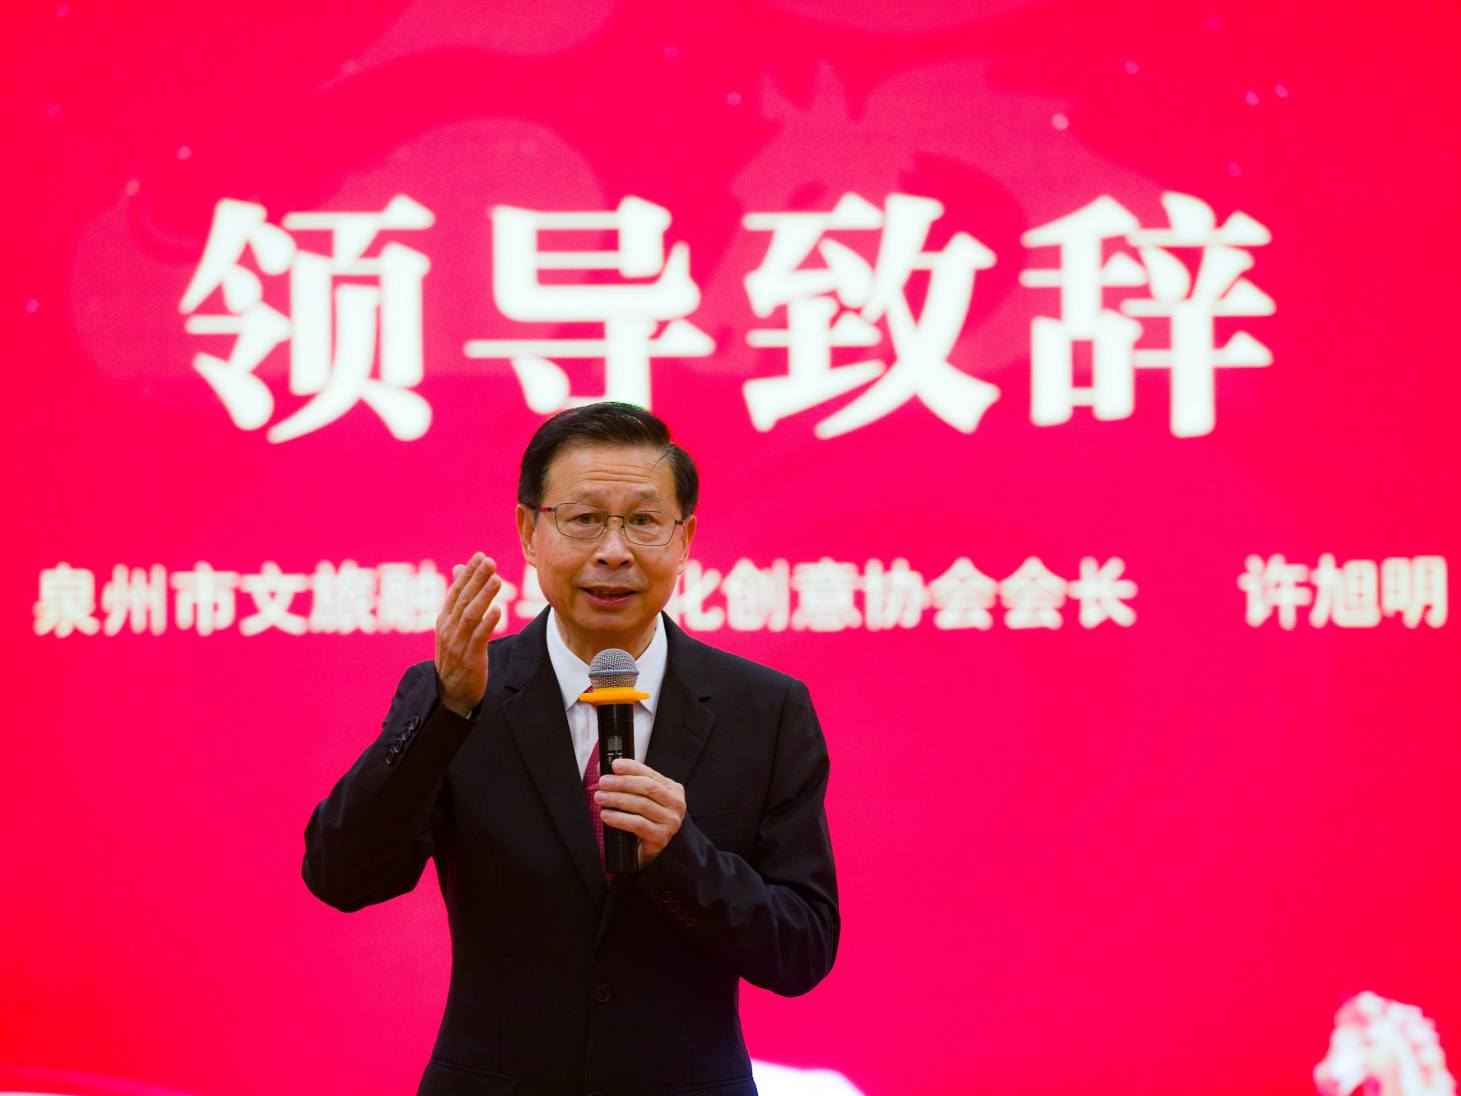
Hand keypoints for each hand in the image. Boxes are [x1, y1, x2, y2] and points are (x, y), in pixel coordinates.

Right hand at [434, 553, 503, 716]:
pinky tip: (497, 610)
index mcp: (444, 619)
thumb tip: (458, 568)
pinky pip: (478, 638)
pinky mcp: (469, 658)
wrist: (451, 692)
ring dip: (483, 597)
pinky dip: (487, 623)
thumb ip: (457, 598)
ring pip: (470, 616)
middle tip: (489, 561)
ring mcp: (457, 643)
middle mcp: (448, 629)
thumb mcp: (453, 625)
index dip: (468, 574)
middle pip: (463, 600)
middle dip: (476, 579)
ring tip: (496, 580)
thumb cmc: (456, 654)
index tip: (480, 556)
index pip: (456, 591)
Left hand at [595, 758, 685, 868]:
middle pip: (647, 788)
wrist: (652, 849)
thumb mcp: (641, 798)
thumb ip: (627, 782)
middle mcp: (676, 804)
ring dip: (617, 799)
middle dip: (622, 783)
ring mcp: (670, 821)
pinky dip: (620, 819)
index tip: (615, 765)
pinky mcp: (661, 837)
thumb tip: (603, 768)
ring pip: (642, 805)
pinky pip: (638, 824)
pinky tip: (606, 815)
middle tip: (603, 782)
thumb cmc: (645, 819)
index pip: (650, 774)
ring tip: (600, 797)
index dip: (632, 767)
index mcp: (672, 789)